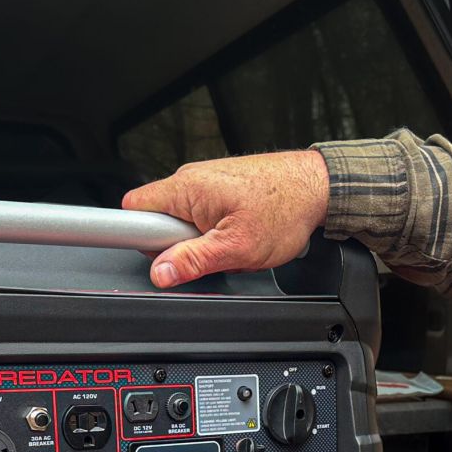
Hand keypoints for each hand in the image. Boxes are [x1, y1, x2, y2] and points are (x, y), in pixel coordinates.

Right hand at [121, 150, 329, 287]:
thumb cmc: (285, 208)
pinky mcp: (220, 189)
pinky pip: (205, 218)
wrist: (317, 187)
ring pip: (186, 223)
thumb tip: (161, 272)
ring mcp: (206, 183)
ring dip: (206, 242)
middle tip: (214, 252)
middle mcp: (191, 179)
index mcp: (186, 188)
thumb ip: (194, 260)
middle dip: (183, 246)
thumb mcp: (237, 247)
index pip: (133, 210)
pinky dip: (220, 232)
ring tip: (235, 242)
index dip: (141, 238)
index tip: (156, 254)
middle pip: (161, 221)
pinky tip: (241, 234)